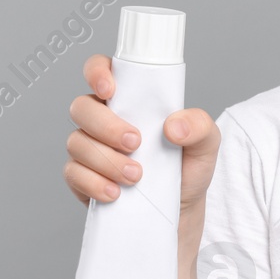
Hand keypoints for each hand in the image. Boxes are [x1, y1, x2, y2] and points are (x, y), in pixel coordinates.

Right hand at [63, 53, 219, 218]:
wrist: (181, 208)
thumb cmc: (188, 167)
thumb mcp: (207, 143)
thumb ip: (199, 125)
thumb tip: (174, 126)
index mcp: (129, 99)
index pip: (100, 70)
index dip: (97, 72)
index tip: (110, 90)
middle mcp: (103, 120)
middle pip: (81, 107)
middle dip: (106, 125)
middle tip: (135, 143)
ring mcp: (89, 148)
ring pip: (77, 142)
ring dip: (106, 160)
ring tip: (136, 176)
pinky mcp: (82, 178)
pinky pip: (73, 174)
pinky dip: (93, 183)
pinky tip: (115, 193)